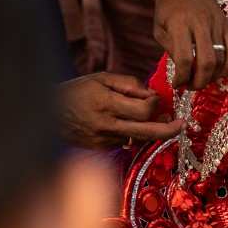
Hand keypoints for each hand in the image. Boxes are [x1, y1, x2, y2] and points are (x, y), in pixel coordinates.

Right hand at [60, 72, 182, 149]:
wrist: (46, 114)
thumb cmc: (74, 91)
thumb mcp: (100, 78)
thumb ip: (128, 84)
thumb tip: (151, 94)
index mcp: (107, 103)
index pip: (144, 109)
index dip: (156, 104)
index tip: (158, 99)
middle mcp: (107, 125)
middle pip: (148, 132)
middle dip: (169, 129)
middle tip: (182, 125)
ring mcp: (104, 140)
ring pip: (137, 138)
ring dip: (146, 128)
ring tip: (142, 116)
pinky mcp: (100, 149)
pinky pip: (124, 142)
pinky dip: (129, 133)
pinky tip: (120, 123)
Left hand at [151, 0, 227, 90]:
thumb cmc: (166, 8)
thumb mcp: (159, 29)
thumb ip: (170, 50)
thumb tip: (184, 72)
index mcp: (180, 24)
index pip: (185, 58)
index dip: (182, 77)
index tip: (177, 84)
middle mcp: (201, 23)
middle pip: (206, 62)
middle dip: (199, 81)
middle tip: (191, 86)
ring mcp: (216, 23)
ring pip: (221, 59)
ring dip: (212, 76)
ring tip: (202, 79)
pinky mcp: (226, 24)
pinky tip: (218, 73)